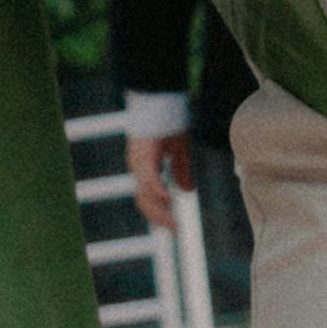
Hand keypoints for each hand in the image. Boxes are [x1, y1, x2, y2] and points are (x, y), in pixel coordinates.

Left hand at [125, 99, 194, 226]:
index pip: (148, 198)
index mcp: (145, 168)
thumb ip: (181, 170)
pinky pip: (150, 176)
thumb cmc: (167, 119)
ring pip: (145, 193)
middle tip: (175, 231)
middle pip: (144, 201)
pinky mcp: (145, 153)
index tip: (173, 228)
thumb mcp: (178, 149)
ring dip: (159, 210)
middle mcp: (138, 167)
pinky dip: (157, 189)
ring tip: (173, 223)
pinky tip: (167, 199)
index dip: (159, 214)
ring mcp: (139, 161)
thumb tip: (187, 190)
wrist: (158, 96)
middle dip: (159, 218)